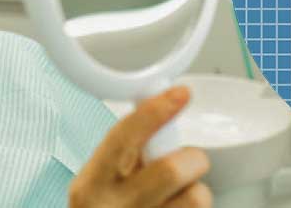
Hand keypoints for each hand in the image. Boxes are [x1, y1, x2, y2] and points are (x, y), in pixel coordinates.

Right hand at [68, 86, 211, 207]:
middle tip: (186, 162)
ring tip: (179, 197)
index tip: (179, 94)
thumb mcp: (96, 184)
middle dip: (191, 159)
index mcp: (92, 185)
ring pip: (198, 197)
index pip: (123, 137)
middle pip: (173, 169)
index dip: (154, 111)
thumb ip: (122, 155)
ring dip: (197, 192)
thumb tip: (160, 115)